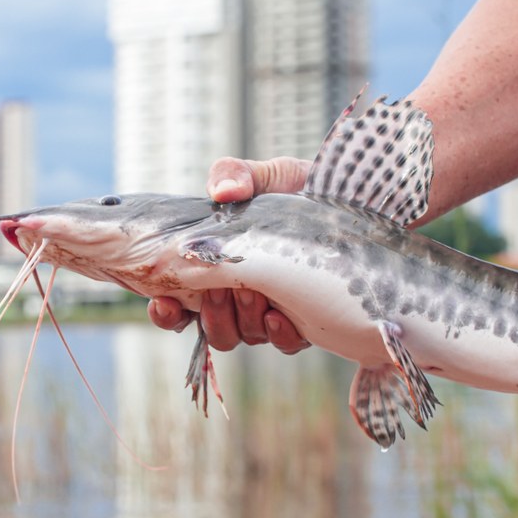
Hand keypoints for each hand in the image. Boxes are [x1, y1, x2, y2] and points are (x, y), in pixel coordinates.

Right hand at [147, 156, 311, 353]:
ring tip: (251, 291)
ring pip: (244, 337)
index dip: (166, 312)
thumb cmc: (304, 190)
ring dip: (241, 319)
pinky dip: (277, 332)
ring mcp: (274, 311)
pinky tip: (278, 314)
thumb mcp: (267, 175)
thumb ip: (235, 175)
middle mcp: (243, 296)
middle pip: (212, 329)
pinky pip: (284, 343)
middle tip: (217, 290)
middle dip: (210, 315)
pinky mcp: (308, 321)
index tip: (161, 302)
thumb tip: (222, 191)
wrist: (356, 202)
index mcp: (221, 269)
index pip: (181, 303)